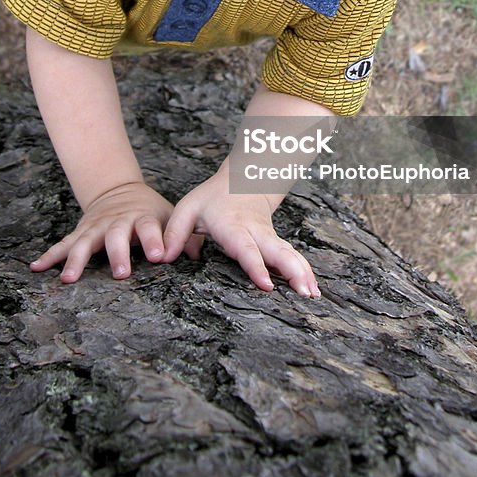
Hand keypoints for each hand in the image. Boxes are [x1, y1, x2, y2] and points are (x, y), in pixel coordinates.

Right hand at [30, 181, 202, 282]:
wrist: (120, 191)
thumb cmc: (149, 212)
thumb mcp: (169, 216)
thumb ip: (182, 234)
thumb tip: (195, 253)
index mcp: (141, 217)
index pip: (149, 227)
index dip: (154, 239)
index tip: (158, 256)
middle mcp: (117, 222)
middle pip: (116, 236)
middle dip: (117, 254)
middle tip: (121, 274)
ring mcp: (96, 227)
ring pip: (84, 242)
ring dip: (77, 260)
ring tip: (68, 279)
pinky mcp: (80, 233)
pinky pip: (63, 245)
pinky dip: (50, 255)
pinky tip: (36, 267)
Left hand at [162, 172, 320, 297]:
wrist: (243, 180)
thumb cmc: (212, 198)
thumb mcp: (187, 207)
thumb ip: (174, 232)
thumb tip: (163, 257)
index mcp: (233, 226)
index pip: (246, 248)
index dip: (256, 266)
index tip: (267, 284)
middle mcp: (256, 233)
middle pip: (277, 252)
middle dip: (292, 272)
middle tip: (304, 292)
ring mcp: (269, 237)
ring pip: (289, 255)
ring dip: (302, 274)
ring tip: (313, 296)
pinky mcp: (276, 243)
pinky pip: (291, 257)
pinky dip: (304, 271)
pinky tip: (313, 289)